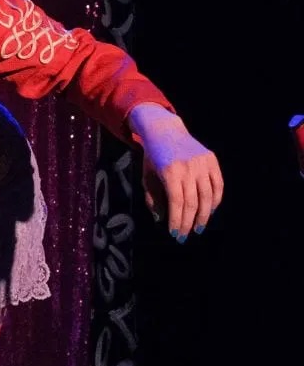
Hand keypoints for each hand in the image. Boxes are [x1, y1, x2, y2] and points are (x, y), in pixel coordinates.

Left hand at [131, 104, 222, 240]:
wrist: (165, 130)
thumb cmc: (153, 157)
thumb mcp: (146, 176)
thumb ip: (152, 197)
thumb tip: (160, 218)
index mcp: (170, 172)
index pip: (177, 202)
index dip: (177, 220)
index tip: (175, 233)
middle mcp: (188, 168)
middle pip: (193, 202)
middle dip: (189, 222)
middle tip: (186, 235)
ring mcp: (202, 164)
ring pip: (208, 196)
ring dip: (204, 215)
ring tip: (198, 227)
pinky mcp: (212, 161)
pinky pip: (218, 185)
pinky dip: (216, 201)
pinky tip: (209, 211)